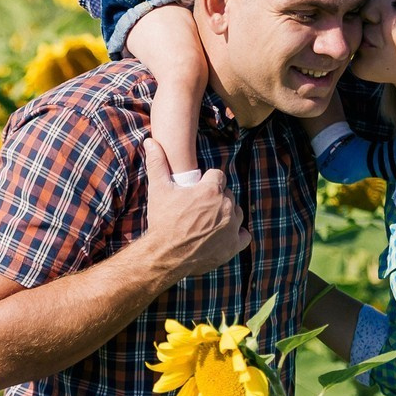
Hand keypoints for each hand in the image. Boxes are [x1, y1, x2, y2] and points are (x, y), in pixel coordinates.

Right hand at [142, 136, 248, 278]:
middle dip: (215, 199)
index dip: (206, 183)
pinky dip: (236, 235)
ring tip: (208, 223)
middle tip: (198, 209)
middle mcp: (226, 206)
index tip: (196, 192)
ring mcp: (232, 227)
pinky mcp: (234, 245)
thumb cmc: (162, 221)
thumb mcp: (158, 189)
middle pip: (227, 194)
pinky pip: (244, 235)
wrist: (165, 255)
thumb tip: (151, 141)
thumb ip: (158, 163)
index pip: (218, 176)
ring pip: (236, 212)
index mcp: (211, 190)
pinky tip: (222, 235)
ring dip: (226, 215)